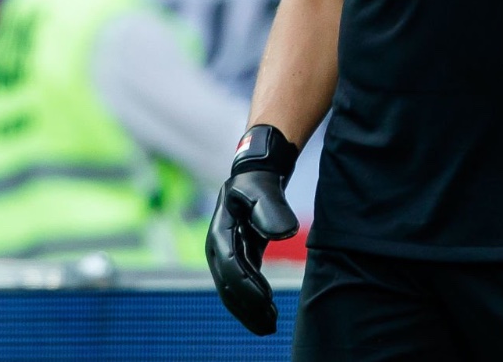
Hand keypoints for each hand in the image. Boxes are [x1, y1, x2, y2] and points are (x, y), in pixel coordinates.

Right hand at [206, 125, 299, 335]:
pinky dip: (253, 301)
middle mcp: (217, 249)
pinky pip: (242, 285)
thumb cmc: (257, 181)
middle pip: (228, 287)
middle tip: (270, 325)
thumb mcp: (262, 188)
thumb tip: (285, 233)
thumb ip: (271, 209)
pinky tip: (269, 312)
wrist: (255, 175)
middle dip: (248, 309)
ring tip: (270, 326)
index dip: (248, 287)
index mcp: (218, 234)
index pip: (231, 268)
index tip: (268, 302)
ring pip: (233, 292)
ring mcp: (225, 256)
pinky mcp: (238, 258)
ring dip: (250, 310)